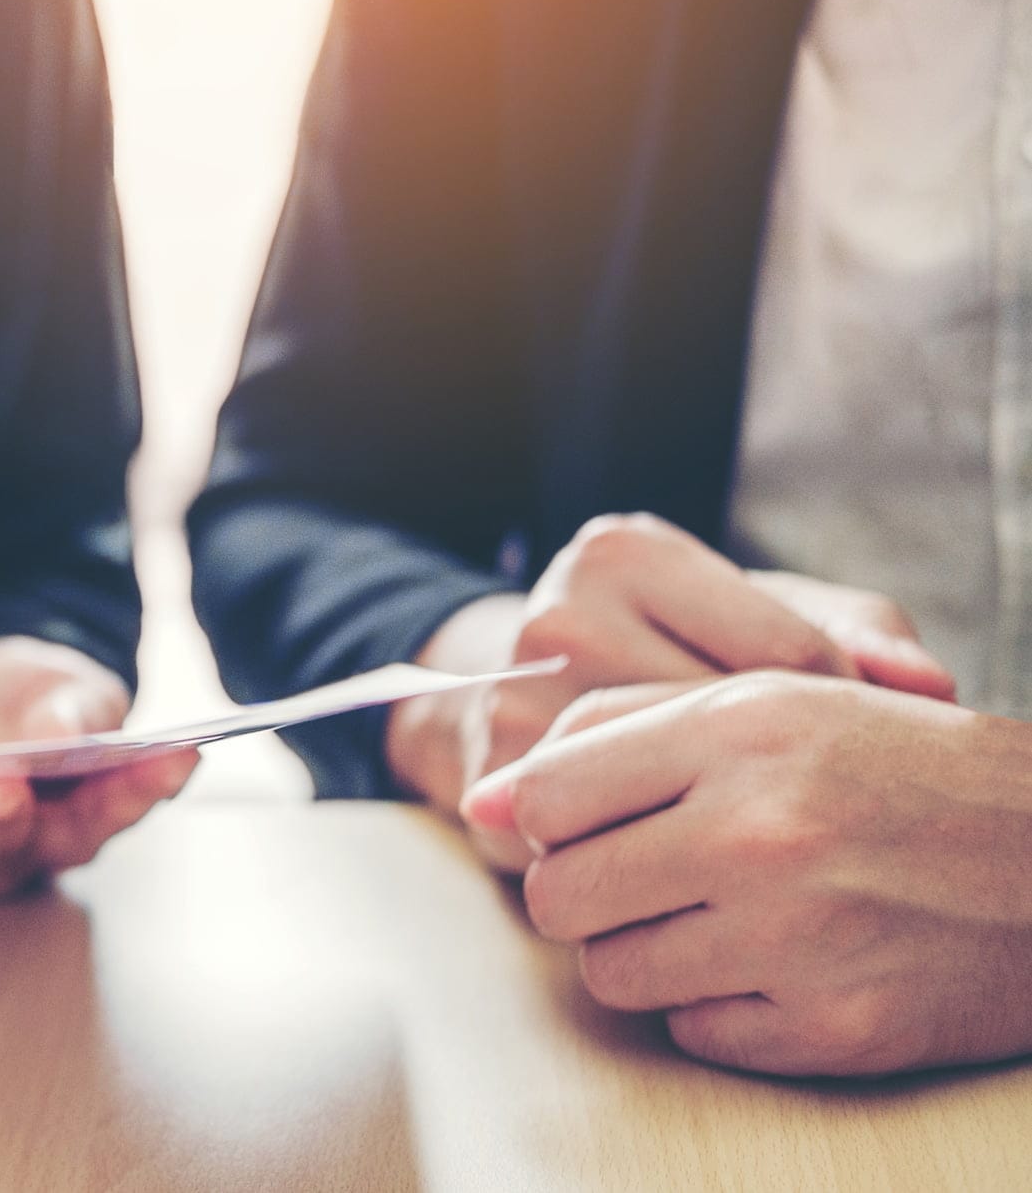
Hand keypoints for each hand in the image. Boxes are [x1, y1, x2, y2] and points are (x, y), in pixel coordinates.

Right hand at [385, 514, 953, 867]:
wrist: (502, 697)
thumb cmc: (660, 652)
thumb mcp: (752, 613)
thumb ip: (854, 632)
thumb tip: (931, 687)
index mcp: (624, 554)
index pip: (784, 653)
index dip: (837, 718)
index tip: (843, 751)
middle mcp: (557, 617)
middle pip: (723, 731)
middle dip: (781, 780)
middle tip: (813, 808)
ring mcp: (513, 704)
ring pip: (666, 800)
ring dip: (719, 832)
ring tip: (755, 838)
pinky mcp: (490, 790)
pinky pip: (609, 850)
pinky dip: (660, 867)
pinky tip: (691, 864)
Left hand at [461, 674, 1031, 1076]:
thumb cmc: (897, 768)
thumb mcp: (771, 703)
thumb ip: (616, 729)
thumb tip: (486, 796)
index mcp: (739, 733)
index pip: (546, 793)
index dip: (543, 814)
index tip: (577, 821)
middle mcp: (761, 833)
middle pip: (558, 892)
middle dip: (582, 889)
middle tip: (641, 875)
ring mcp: (795, 939)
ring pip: (611, 973)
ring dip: (642, 950)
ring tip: (712, 915)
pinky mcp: (831, 1029)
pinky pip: (693, 1032)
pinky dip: (716, 1006)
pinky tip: (773, 963)